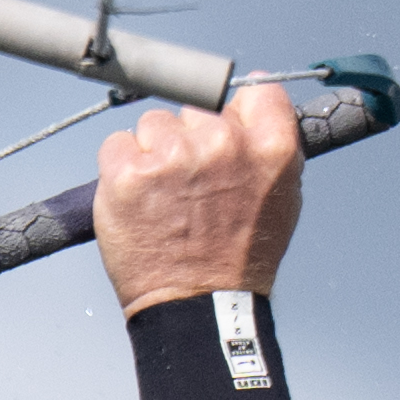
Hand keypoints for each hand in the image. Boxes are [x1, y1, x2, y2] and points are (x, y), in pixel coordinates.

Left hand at [92, 79, 303, 318]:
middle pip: (195, 109)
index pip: (253, 92)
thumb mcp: (282, 198)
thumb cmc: (240, 257)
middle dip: (190, 140)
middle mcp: (222, 143)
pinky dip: (122, 170)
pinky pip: (117, 145)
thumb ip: (270, 143)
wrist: (197, 306)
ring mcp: (172, 156)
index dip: (236, 111)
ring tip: (164, 199)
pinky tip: (138, 203)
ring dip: (154, 153)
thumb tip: (254, 92)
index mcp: (268, 147)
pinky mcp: (128, 171)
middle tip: (191, 187)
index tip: (227, 134)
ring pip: (153, 125)